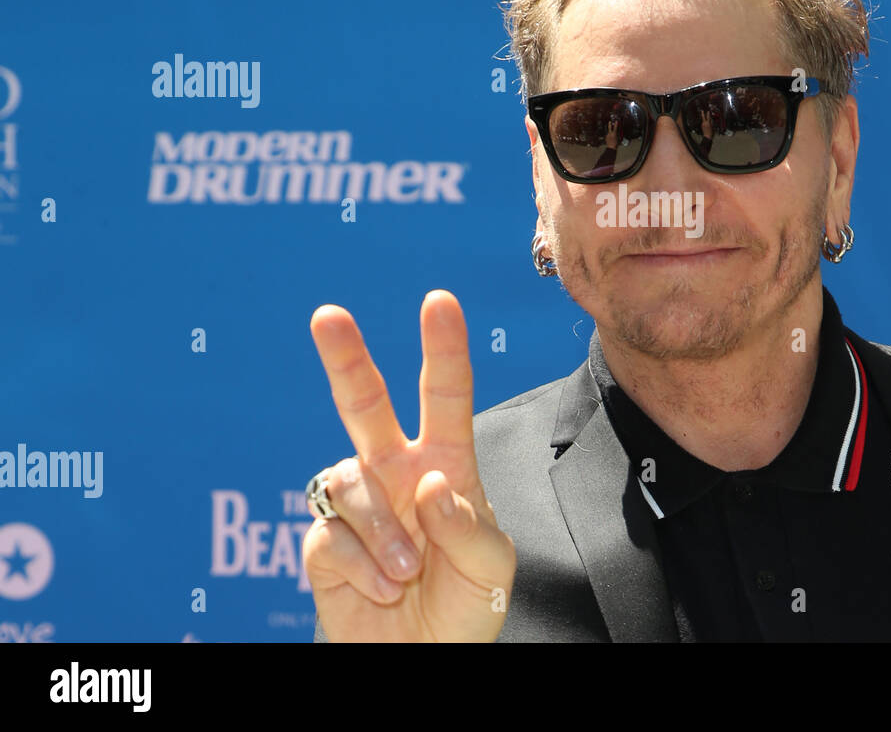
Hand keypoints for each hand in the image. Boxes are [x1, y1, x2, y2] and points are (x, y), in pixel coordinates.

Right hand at [302, 290, 515, 641]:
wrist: (421, 663)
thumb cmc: (465, 607)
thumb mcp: (491, 569)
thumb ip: (469, 525)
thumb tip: (429, 482)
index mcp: (445, 467)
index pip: (445, 399)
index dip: (443, 350)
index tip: (438, 302)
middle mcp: (396, 474)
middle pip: (365, 405)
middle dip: (346, 359)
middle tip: (327, 315)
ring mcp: (358, 506)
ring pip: (352, 482)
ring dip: (384, 533)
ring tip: (406, 574)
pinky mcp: (324, 543)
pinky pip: (331, 535)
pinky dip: (362, 566)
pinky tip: (382, 588)